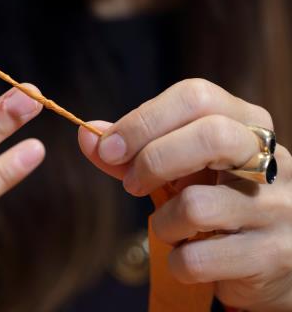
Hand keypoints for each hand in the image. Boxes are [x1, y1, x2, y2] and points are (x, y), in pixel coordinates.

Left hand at [78, 78, 291, 310]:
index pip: (196, 96)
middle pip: (210, 136)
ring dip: (164, 223)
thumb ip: (135, 151)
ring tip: (173, 228)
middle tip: (133, 184)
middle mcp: (273, 161)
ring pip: (197, 206)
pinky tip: (191, 257)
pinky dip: (177, 262)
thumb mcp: (182, 171)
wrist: (272, 263)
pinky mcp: (272, 257)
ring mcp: (279, 210)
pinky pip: (198, 258)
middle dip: (152, 161)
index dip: (144, 119)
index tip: (108, 147)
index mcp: (248, 125)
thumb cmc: (218, 205)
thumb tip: (88, 133)